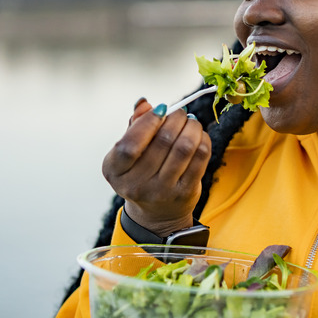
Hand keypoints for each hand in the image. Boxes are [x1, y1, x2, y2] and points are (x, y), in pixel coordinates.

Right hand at [102, 99, 211, 236]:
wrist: (158, 214)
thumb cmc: (142, 173)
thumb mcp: (130, 153)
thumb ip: (134, 126)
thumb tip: (144, 103)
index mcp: (115, 171)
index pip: (129, 145)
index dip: (147, 122)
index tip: (161, 109)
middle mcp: (136, 185)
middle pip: (162, 142)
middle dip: (175, 119)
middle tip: (180, 112)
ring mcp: (162, 191)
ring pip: (184, 147)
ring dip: (191, 127)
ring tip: (191, 121)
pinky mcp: (185, 193)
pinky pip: (200, 158)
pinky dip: (202, 140)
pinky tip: (199, 135)